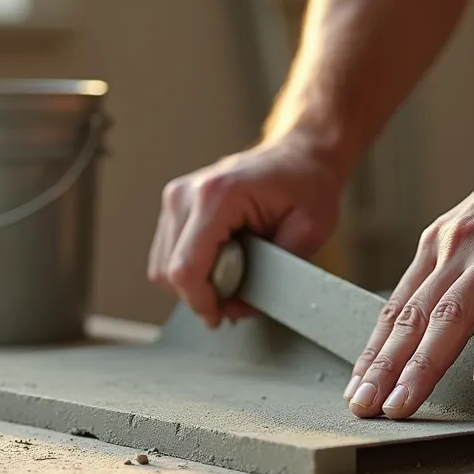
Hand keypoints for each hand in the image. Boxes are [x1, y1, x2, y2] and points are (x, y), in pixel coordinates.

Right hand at [148, 136, 347, 327]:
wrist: (299, 155)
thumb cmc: (307, 186)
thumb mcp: (310, 230)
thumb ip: (276, 273)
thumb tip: (242, 307)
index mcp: (216, 196)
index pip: (185, 268)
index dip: (201, 302)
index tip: (221, 317)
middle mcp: (186, 194)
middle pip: (169, 272)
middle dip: (202, 296)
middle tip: (239, 299)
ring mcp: (176, 198)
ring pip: (163, 268)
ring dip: (197, 284)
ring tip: (236, 277)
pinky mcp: (175, 206)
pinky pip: (169, 255)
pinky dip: (193, 270)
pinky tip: (223, 265)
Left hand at [343, 131, 473, 418]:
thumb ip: (456, 272)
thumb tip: (435, 319)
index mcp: (440, 244)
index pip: (397, 307)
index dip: (374, 351)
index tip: (356, 387)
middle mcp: (459, 247)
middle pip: (414, 316)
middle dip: (385, 368)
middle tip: (364, 406)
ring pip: (452, 315)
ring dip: (424, 364)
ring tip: (405, 402)